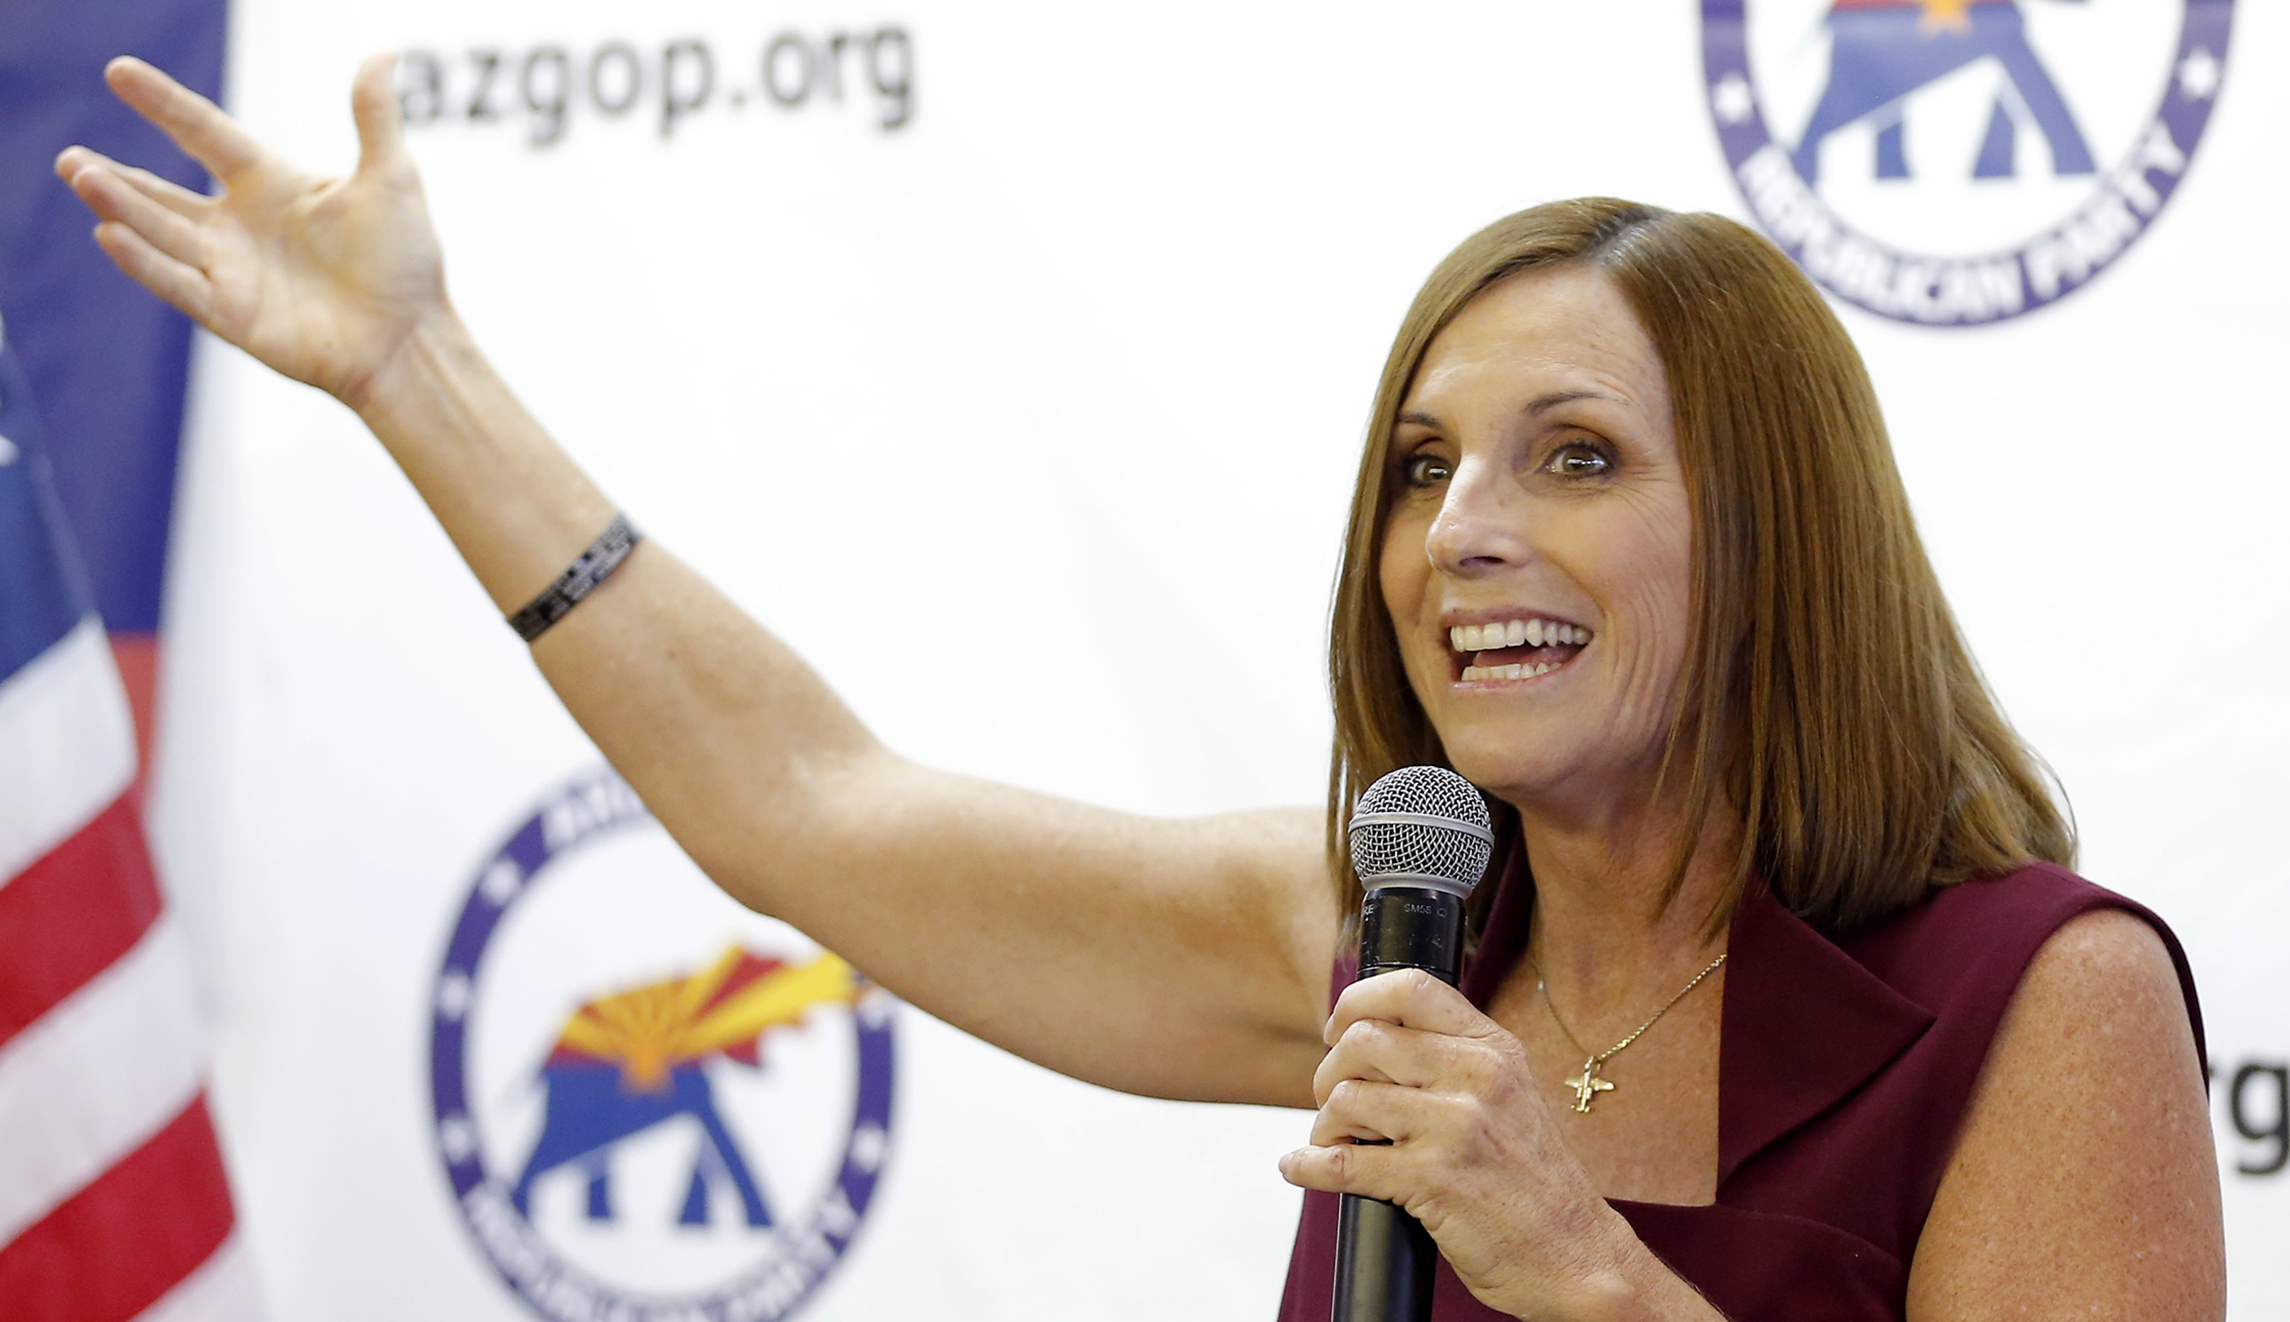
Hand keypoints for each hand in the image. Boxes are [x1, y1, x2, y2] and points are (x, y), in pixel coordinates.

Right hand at [55, 54, 447, 410]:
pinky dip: (146, 261)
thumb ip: (373, 118)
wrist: (412, 339)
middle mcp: (240, 226)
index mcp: (272, 185)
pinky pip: (179, 284)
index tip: (119, 71)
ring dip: (121, 208)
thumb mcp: (391, 179)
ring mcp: (232, 271)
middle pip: (163, 193)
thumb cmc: (406, 263)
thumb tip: (381, 54)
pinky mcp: (233, 315)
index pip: (205, 133)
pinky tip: (110, 234)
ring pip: (161, 234)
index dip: (164, 104)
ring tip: (80, 176)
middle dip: (116, 177)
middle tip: (70, 158)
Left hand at [1279, 969, 1649, 1319]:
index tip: (1336, 1031)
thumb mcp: (1512, 1095)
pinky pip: (1342, 1161)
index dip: (1356, 1002)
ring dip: (1324, 1125)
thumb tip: (1373, 1037)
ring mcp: (1456, 1127)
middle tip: (1335, 1105)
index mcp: (1495, 1049)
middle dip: (1330, 1073)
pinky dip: (1308, 1165)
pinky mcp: (1433, 1180)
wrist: (1575, 1255)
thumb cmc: (1534, 1181)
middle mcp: (1478, 1077)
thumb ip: (1457, 1059)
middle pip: (1363, 1041)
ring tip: (1337, 1143)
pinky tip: (1301, 1167)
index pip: (1411, 988)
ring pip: (1347, 1098)